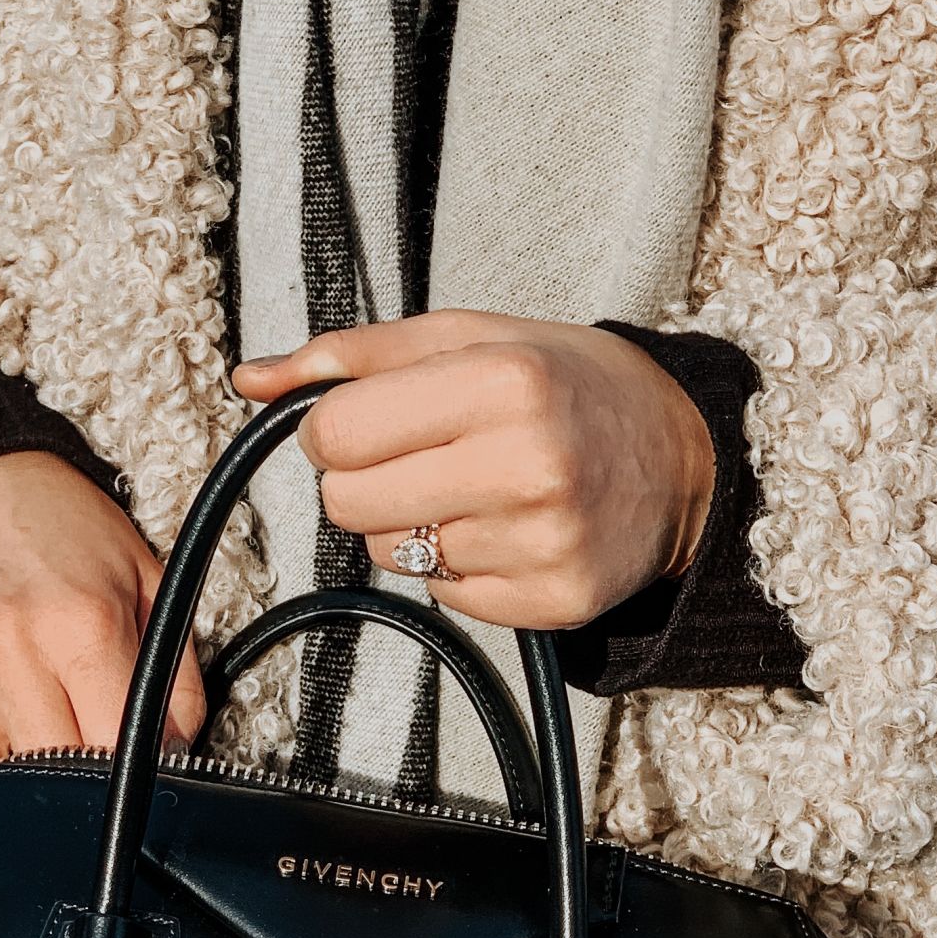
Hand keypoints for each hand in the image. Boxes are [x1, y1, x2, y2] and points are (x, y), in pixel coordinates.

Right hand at [0, 453, 203, 790]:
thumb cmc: (64, 533)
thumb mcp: (146, 581)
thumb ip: (174, 675)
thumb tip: (175, 759)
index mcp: (81, 623)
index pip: (116, 752)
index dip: (133, 779)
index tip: (135, 778)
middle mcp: (9, 646)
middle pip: (47, 776)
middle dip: (73, 791)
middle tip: (81, 773)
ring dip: (5, 799)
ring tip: (27, 774)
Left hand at [232, 311, 713, 632]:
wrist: (687, 456)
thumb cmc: (567, 382)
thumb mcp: (467, 335)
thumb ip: (351, 354)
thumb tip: (250, 379)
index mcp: (502, 381)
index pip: (337, 432)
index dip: (335, 428)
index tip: (370, 420)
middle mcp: (528, 464)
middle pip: (348, 503)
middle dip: (363, 480)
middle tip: (421, 456)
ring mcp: (546, 541)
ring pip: (388, 554)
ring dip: (411, 524)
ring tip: (475, 486)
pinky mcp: (558, 602)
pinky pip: (443, 595)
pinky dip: (456, 566)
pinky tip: (505, 527)